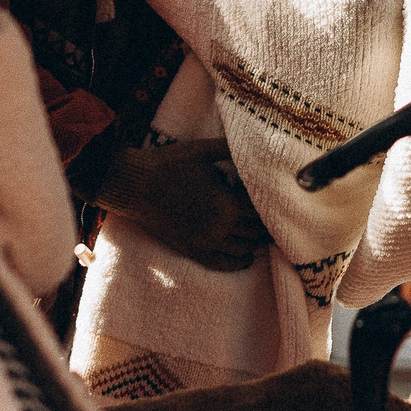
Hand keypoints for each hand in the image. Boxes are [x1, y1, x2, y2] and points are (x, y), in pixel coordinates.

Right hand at [100, 138, 269, 271]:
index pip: (262, 209)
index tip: (276, 200)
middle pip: (257, 231)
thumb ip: (230, 149)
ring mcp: (206, 242)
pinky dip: (238, 263)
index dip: (271, 205)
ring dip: (257, 243)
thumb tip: (253, 146)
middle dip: (268, 225)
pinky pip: (221, 264)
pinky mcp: (191, 250)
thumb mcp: (203, 150)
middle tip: (276, 219)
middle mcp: (220, 227)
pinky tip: (248, 258)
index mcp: (227, 203)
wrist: (134, 185)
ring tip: (265, 236)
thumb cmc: (168, 163)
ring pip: (243, 249)